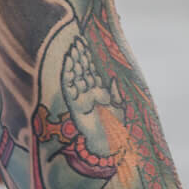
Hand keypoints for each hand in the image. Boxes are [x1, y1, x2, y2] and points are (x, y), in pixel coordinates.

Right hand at [61, 35, 122, 154]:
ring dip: (74, 62)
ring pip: (75, 76)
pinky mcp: (75, 105)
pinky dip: (68, 75)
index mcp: (98, 93)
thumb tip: (112, 79)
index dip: (87, 58)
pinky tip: (68, 64)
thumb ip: (115, 94)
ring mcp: (80, 98)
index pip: (91, 71)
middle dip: (79, 56)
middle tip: (77, 40)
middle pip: (82, 71)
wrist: (109, 148)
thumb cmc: (116, 132)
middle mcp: (88, 94)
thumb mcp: (120, 109)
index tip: (84, 43)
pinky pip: (69, 87)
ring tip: (72, 47)